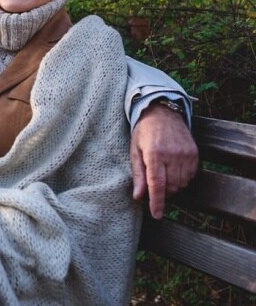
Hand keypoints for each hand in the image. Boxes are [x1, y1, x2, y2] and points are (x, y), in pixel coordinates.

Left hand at [131, 103, 198, 218]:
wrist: (163, 113)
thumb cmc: (144, 132)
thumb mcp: (135, 150)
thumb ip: (138, 174)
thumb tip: (138, 196)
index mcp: (154, 154)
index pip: (157, 185)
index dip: (157, 202)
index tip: (156, 215)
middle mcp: (172, 155)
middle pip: (170, 187)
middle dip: (162, 193)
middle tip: (153, 187)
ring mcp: (186, 155)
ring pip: (181, 184)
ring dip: (172, 187)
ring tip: (163, 175)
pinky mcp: (194, 154)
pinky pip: (190, 176)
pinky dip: (181, 179)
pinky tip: (173, 170)